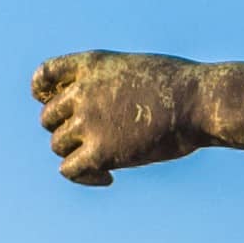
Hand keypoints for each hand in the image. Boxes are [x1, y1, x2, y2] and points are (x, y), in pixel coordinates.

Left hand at [32, 51, 209, 184]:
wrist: (199, 101)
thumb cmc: (180, 86)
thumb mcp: (137, 69)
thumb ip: (110, 85)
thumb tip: (103, 113)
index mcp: (92, 64)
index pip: (44, 75)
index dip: (43, 93)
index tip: (58, 105)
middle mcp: (83, 91)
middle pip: (49, 117)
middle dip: (65, 129)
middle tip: (93, 141)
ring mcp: (89, 121)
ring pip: (57, 145)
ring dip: (76, 154)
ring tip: (104, 160)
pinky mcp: (101, 152)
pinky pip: (70, 170)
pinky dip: (85, 177)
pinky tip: (109, 178)